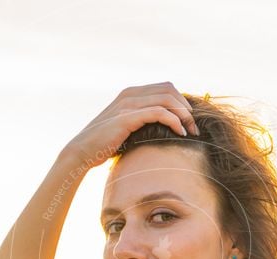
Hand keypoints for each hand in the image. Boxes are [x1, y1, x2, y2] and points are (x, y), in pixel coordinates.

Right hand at [62, 81, 199, 169]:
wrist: (81, 152)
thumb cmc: (104, 145)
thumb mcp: (126, 129)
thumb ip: (141, 122)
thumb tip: (164, 130)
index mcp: (131, 93)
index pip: (166, 88)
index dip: (182, 101)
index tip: (190, 121)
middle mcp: (130, 94)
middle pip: (170, 90)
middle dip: (186, 107)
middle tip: (195, 127)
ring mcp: (128, 104)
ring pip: (167, 99)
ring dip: (184, 115)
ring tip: (191, 131)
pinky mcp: (127, 117)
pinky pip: (159, 113)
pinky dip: (175, 121)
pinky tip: (180, 133)